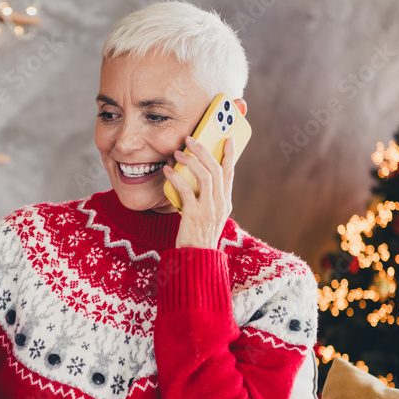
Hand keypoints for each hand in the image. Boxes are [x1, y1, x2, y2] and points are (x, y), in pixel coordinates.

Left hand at [164, 135, 235, 249]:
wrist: (196, 259)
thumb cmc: (199, 236)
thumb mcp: (210, 216)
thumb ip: (207, 198)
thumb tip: (196, 177)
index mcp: (225, 203)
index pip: (230, 174)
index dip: (230, 155)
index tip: (228, 139)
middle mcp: (220, 204)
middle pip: (216, 170)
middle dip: (204, 151)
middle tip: (191, 140)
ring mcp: (209, 210)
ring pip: (205, 176)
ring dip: (191, 161)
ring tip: (179, 153)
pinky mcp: (194, 215)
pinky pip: (186, 190)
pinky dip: (176, 178)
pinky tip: (168, 171)